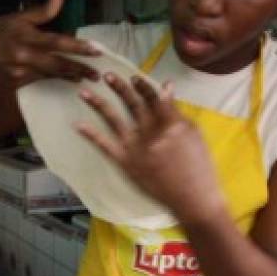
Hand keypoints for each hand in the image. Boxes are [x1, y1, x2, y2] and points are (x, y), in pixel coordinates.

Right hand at [0, 0, 100, 94]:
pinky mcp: (16, 82)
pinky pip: (40, 80)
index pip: (56, 41)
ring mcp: (19, 70)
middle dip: (79, 68)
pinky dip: (55, 79)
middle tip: (97, 73)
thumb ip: (40, 11)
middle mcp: (23, 54)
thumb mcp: (12, 19)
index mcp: (23, 34)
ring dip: (70, 76)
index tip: (96, 49)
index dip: (77, 47)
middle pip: (57, 63)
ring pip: (51, 73)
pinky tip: (68, 79)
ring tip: (85, 77)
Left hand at [76, 75, 224, 223]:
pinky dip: (91, 135)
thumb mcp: (193, 135)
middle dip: (118, 88)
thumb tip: (166, 87)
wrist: (193, 200)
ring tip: (84, 92)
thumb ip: (176, 111)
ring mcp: (136, 148)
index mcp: (170, 123)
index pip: (153, 97)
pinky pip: (105, 146)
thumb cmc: (198, 167)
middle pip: (131, 104)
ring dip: (97, 104)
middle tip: (106, 75)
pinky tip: (78, 124)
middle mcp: (151, 132)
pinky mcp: (126, 164)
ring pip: (113, 119)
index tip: (132, 76)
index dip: (141, 85)